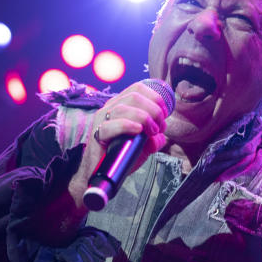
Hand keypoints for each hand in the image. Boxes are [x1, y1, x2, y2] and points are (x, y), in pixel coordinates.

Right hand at [67, 81, 170, 209]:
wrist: (103, 173)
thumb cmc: (120, 155)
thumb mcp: (143, 145)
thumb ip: (153, 138)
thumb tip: (161, 136)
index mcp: (121, 105)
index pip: (138, 88)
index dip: (155, 97)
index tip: (164, 114)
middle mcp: (110, 109)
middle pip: (134, 96)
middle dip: (153, 109)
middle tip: (159, 126)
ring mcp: (102, 120)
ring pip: (124, 107)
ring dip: (144, 118)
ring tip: (151, 132)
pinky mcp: (97, 135)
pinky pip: (111, 125)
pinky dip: (127, 125)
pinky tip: (138, 131)